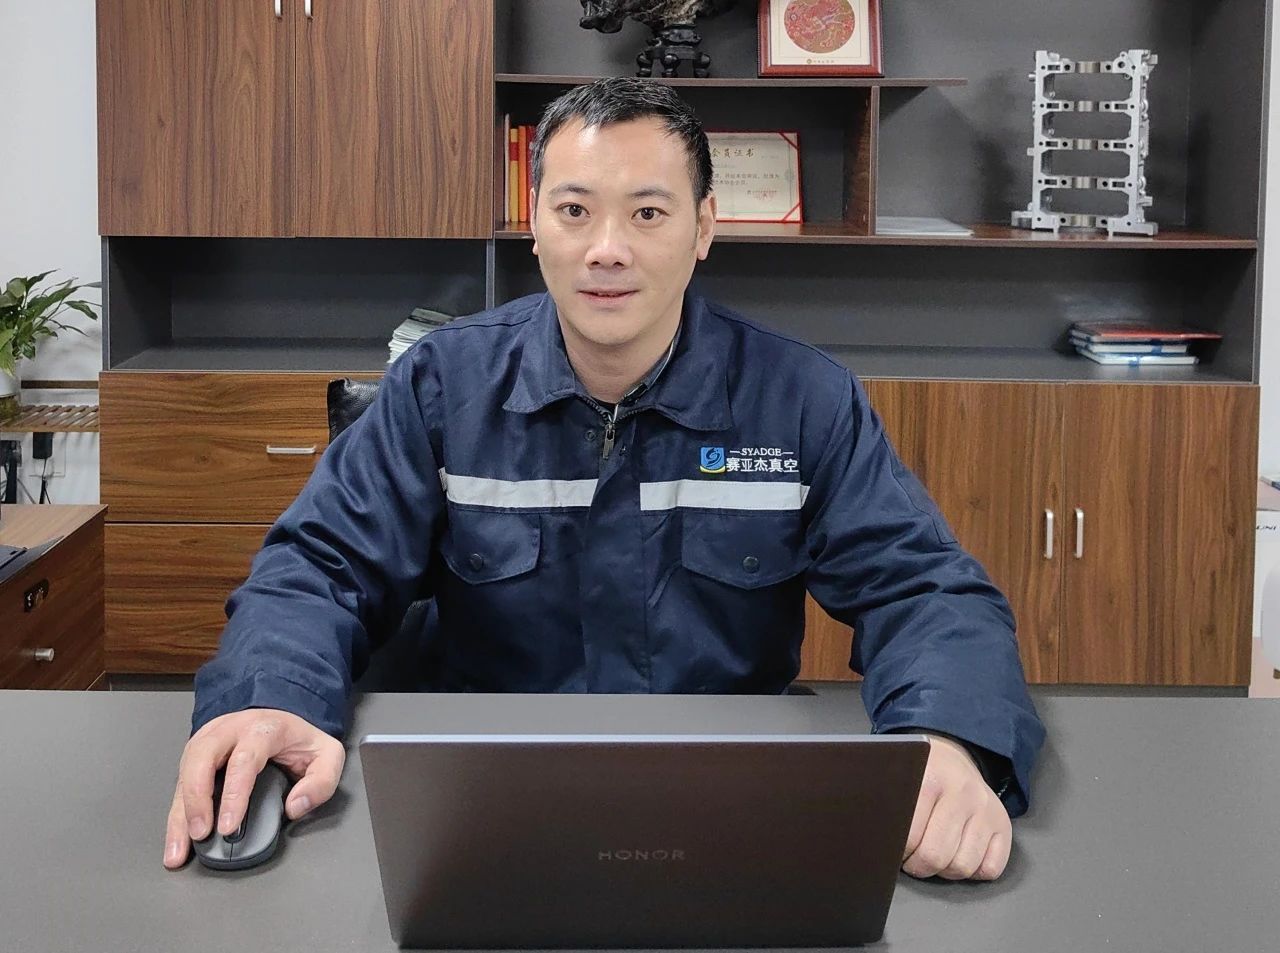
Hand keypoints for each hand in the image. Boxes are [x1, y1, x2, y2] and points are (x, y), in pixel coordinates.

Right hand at [163, 708, 345, 869]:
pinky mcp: (196, 755)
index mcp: (263, 728)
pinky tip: (176, 841)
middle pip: (202, 758)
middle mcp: (229, 730)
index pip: (243, 759)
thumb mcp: (327, 754)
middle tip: (201, 833)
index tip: (229, 826)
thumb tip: (295, 807)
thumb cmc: (300, 738)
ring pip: (184, 772)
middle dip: (197, 799)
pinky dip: (177, 814)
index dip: (233, 795)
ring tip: (179, 849)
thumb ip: (321, 782)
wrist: (280, 714)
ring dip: (180, 813)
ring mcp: (209, 740)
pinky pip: (180, 784)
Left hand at [901, 733, 1010, 880]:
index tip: (891, 848)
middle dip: (917, 866)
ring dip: (944, 871)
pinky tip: (959, 853)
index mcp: (930, 779)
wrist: (952, 756)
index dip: (896, 851)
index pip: (908, 837)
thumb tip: (873, 840)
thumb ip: (888, 806)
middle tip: (910, 857)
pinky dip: (973, 871)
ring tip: (932, 855)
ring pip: (963, 866)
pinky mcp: (1003, 823)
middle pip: (936, 857)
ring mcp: (986, 808)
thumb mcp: (898, 779)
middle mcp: (962, 792)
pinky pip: (990, 868)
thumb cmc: (919, 775)